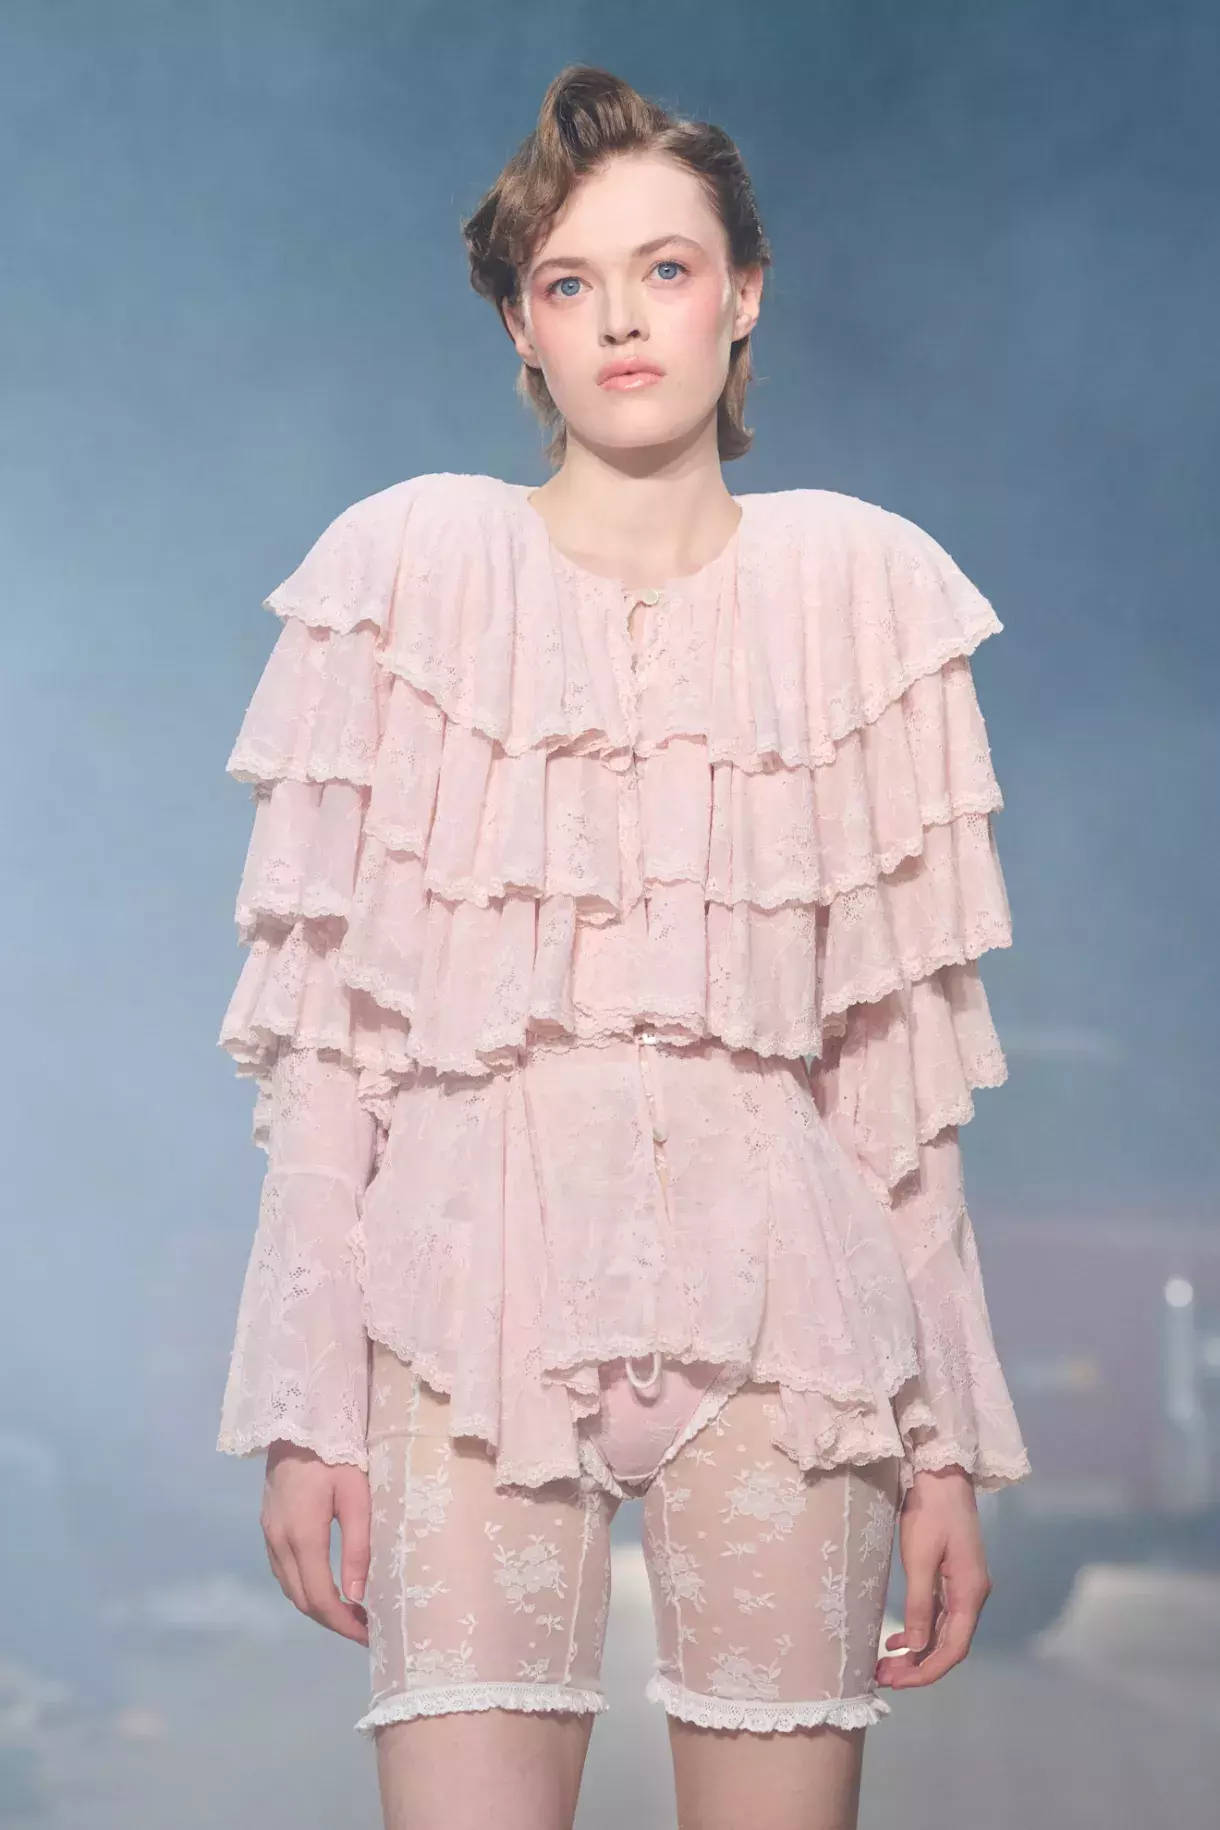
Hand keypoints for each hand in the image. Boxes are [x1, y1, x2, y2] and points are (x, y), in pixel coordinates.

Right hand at [261, 1441, 370, 1644]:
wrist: (299, 1420)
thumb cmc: (336, 1454)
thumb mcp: (356, 1496)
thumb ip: (357, 1547)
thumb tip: (357, 1596)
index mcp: (301, 1536)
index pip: (319, 1598)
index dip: (343, 1623)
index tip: (368, 1635)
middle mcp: (278, 1541)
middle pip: (302, 1599)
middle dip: (332, 1621)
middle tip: (364, 1628)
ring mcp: (269, 1533)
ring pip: (290, 1587)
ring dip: (317, 1606)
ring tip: (349, 1612)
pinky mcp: (268, 1525)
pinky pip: (283, 1570)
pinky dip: (303, 1587)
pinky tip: (325, 1585)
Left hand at [874, 1464, 989, 1687]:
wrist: (942, 1474)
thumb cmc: (930, 1512)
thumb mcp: (919, 1558)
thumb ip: (920, 1604)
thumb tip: (917, 1648)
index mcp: (970, 1593)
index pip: (953, 1649)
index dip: (927, 1671)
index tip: (898, 1682)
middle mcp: (972, 1595)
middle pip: (949, 1645)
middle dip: (918, 1667)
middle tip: (883, 1678)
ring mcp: (964, 1586)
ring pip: (943, 1632)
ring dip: (917, 1651)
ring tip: (885, 1665)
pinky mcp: (953, 1576)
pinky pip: (939, 1615)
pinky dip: (920, 1630)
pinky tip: (898, 1640)